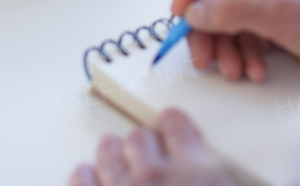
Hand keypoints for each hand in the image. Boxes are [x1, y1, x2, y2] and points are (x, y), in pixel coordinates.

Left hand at [70, 109, 235, 185]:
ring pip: (109, 153)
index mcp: (199, 173)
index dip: (173, 123)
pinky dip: (84, 177)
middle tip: (140, 142)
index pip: (179, 127)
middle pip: (141, 137)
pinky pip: (83, 182)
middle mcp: (158, 175)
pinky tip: (85, 174)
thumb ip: (217, 179)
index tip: (170, 120)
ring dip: (110, 151)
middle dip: (141, 140)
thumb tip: (215, 180)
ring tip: (109, 147)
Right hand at [172, 0, 299, 81]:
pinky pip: (241, 35)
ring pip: (224, 17)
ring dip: (224, 46)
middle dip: (206, 25)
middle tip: (201, 54)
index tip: (182, 10)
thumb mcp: (283, 14)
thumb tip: (196, 12)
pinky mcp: (274, 24)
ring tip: (234, 70)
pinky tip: (253, 70)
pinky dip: (242, 54)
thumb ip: (235, 10)